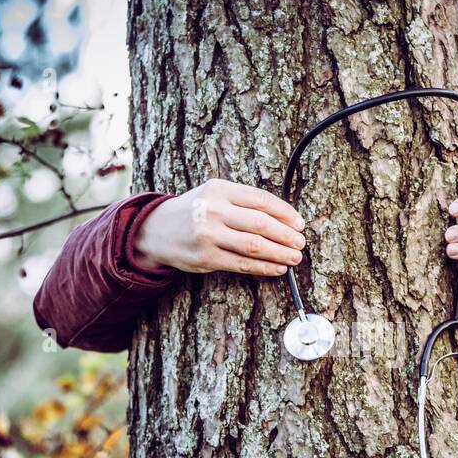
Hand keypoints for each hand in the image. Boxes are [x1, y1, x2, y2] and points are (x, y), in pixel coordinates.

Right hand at [132, 178, 305, 276]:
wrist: (156, 229)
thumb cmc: (195, 210)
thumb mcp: (215, 195)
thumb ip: (243, 202)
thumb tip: (284, 218)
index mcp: (219, 189)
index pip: (261, 199)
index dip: (285, 213)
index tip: (300, 223)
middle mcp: (213, 210)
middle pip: (260, 223)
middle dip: (286, 235)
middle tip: (301, 243)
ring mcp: (208, 235)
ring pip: (254, 245)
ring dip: (279, 253)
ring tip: (294, 258)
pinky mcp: (205, 258)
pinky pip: (241, 264)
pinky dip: (264, 267)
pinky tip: (277, 269)